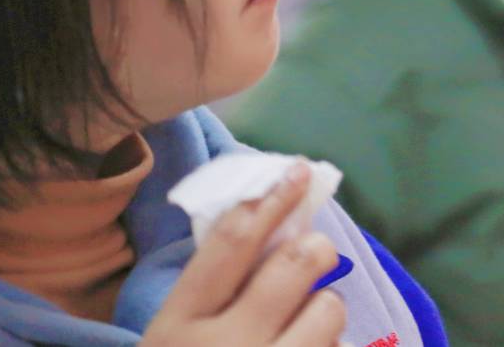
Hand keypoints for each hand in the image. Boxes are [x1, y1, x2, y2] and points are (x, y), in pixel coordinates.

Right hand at [142, 162, 346, 345]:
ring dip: (324, 310)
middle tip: (312, 253)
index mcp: (178, 326)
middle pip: (293, 263)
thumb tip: (274, 221)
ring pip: (328, 309)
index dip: (271, 199)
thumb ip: (213, 292)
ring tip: (305, 328)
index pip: (232, 241)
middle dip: (312, 249)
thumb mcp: (175, 340)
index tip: (297, 173)